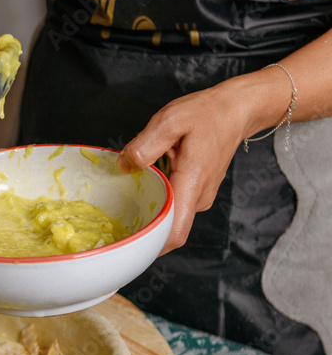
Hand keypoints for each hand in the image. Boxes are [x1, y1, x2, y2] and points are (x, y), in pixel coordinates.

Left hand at [116, 84, 250, 253]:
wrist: (236, 110)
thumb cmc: (207, 114)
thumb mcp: (171, 120)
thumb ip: (145, 145)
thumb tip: (125, 166)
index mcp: (192, 183)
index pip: (174, 233)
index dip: (151, 244)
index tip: (127, 241)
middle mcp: (199, 197)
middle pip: (167, 228)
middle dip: (142, 223)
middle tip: (117, 210)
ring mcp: (200, 197)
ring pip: (169, 215)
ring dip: (150, 204)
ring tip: (137, 183)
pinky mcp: (197, 192)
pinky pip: (174, 203)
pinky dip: (159, 196)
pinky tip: (150, 177)